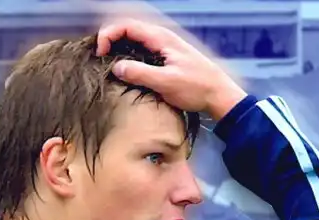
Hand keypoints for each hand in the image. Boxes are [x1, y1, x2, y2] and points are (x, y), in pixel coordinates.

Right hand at [96, 18, 246, 120]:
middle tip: (100, 58)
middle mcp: (161, 39)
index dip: (109, 35)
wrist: (219, 95)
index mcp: (161, 38)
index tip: (100, 53)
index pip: (127, 26)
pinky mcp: (166, 59)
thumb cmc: (196, 88)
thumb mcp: (166, 82)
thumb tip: (116, 67)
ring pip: (134, 40)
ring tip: (108, 64)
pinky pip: (142, 51)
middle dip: (111, 39)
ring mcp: (164, 48)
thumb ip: (140, 74)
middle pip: (128, 30)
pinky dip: (129, 56)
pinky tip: (126, 71)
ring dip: (119, 48)